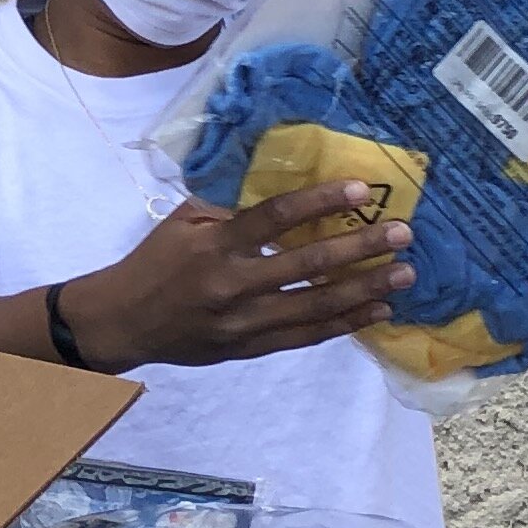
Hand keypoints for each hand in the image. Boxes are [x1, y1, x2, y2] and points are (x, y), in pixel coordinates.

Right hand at [60, 183, 415, 369]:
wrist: (122, 322)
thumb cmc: (156, 262)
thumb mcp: (184, 223)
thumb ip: (231, 207)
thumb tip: (284, 179)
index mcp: (214, 246)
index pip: (274, 218)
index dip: (320, 202)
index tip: (360, 190)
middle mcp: (232, 284)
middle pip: (307, 264)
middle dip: (360, 249)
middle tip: (402, 234)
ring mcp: (243, 322)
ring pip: (315, 306)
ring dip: (365, 289)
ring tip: (404, 274)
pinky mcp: (250, 348)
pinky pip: (306, 336)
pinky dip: (345, 323)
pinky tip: (377, 310)